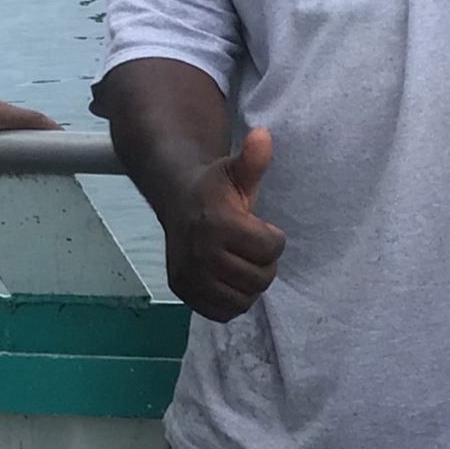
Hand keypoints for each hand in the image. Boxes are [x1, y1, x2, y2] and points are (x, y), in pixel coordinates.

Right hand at [163, 128, 284, 322]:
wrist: (176, 200)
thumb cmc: (215, 189)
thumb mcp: (236, 171)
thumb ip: (253, 159)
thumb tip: (263, 135)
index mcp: (217, 223)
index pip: (270, 250)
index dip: (273, 239)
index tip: (260, 227)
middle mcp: (200, 252)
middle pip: (259, 279)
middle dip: (263, 264)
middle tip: (250, 248)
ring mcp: (190, 276)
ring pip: (243, 300)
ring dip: (249, 284)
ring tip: (240, 262)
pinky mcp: (184, 292)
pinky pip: (223, 313)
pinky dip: (231, 300)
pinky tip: (227, 278)